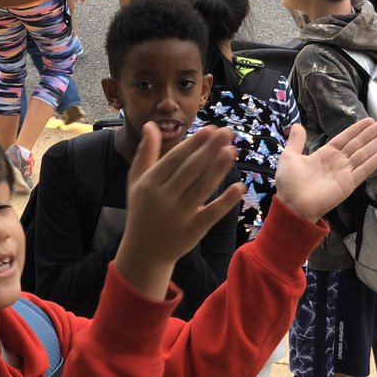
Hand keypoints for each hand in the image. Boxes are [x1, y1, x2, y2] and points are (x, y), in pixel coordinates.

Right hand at [114, 124, 242, 301]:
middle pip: (191, 170)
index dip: (193, 143)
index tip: (210, 128)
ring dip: (219, 168)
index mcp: (150, 183)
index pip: (175, 159)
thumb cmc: (142, 210)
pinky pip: (211, 214)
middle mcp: (164, 198)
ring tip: (232, 151)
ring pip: (202, 188)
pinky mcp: (193, 231)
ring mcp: (179, 216)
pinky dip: (225, 201)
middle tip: (227, 132)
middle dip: (210, 149)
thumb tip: (151, 124)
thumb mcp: (137, 181)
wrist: (143, 252)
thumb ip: (145, 152)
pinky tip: (239, 186)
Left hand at [273, 119, 376, 222]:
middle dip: (372, 133)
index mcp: (325, 154)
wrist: (291, 204)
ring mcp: (344, 172)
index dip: (357, 129)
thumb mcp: (290, 156)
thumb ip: (296, 141)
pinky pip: (363, 170)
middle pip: (358, 144)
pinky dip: (373, 162)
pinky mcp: (348, 184)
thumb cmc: (289, 182)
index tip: (370, 120)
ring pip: (364, 154)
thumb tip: (297, 125)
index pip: (345, 138)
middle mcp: (337, 162)